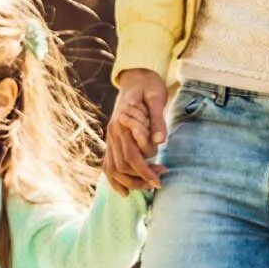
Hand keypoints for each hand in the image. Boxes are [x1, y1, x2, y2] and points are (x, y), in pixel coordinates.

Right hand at [105, 69, 171, 190]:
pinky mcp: (112, 140)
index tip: (160, 181)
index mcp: (122, 123)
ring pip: (113, 169)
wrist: (136, 76)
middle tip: (159, 182)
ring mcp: (110, 137)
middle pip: (121, 167)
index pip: (132, 156)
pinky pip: (108, 164)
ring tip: (148, 185)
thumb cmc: (149, 85)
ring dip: (130, 182)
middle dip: (140, 179)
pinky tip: (125, 191)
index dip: (145, 171)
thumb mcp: (157, 97)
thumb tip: (160, 142)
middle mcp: (113, 132)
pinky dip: (114, 180)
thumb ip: (157, 120)